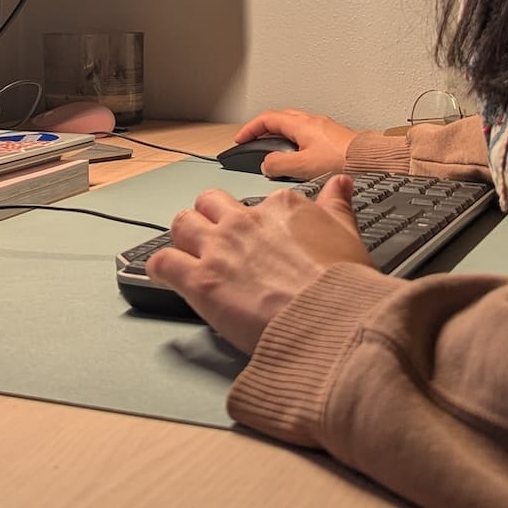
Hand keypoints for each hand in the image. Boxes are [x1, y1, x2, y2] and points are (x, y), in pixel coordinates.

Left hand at [145, 177, 369, 353]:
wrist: (332, 322)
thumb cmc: (343, 288)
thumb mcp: (348, 236)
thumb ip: (337, 206)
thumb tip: (340, 184)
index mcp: (281, 207)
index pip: (257, 200)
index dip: (254, 220)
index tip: (257, 235)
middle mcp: (245, 221)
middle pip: (209, 203)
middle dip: (209, 218)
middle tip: (216, 239)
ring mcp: (219, 249)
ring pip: (181, 223)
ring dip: (183, 237)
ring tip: (189, 253)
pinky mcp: (199, 280)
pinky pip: (162, 262)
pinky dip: (159, 267)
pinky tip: (164, 274)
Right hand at [231, 107, 355, 179]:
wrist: (374, 162)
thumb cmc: (344, 160)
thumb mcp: (302, 166)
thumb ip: (279, 164)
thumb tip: (266, 165)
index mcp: (301, 124)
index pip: (267, 119)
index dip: (249, 128)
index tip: (240, 138)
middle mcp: (313, 122)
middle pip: (280, 119)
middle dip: (264, 130)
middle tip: (255, 142)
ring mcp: (325, 129)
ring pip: (295, 127)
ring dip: (281, 137)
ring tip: (276, 154)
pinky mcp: (335, 139)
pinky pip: (308, 136)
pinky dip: (296, 143)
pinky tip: (300, 159)